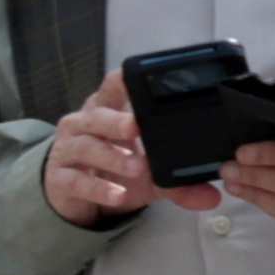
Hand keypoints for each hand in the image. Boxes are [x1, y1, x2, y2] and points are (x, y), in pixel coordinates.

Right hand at [42, 66, 170, 224]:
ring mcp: (68, 150)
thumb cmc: (112, 171)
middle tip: (137, 127)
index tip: (136, 78)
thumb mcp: (148, 177)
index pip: (112, 89)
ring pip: (87, 147)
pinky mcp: (60, 177)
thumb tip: (213, 196)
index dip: (122, 82)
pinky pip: (76, 180)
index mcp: (106, 113)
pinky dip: (98, 188)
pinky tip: (117, 195)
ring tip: (137, 167)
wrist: (74, 196)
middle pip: (97, 117)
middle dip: (116, 121)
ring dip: (112, 157)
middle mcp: (83, 126)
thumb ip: (178, 183)